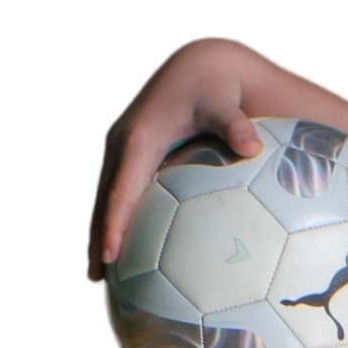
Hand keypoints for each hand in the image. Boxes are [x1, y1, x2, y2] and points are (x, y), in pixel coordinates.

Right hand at [91, 35, 268, 280]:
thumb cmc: (214, 88)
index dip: (114, 225)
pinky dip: (109, 218)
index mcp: (140, 140)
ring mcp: (120, 148)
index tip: (109, 258)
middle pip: (103, 201)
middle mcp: (121, 144)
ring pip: (103, 198)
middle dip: (96, 240)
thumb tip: (253, 146)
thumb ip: (235, 126)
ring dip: (96, 234)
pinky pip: (114, 191)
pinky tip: (114, 248)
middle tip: (94, 281)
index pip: (122, 191)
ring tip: (95, 276)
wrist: (197, 65)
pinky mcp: (127, 153)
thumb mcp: (224, 106)